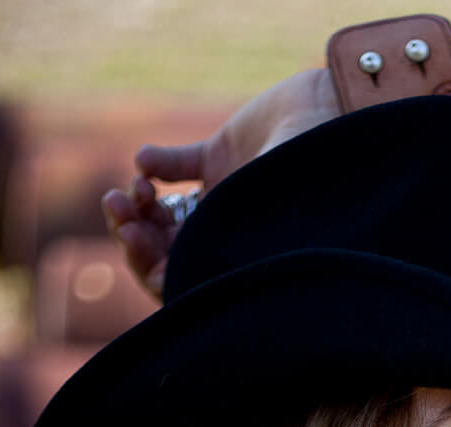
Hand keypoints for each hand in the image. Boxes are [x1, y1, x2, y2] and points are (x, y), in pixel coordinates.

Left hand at [101, 69, 337, 300]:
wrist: (335, 121)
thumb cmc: (311, 187)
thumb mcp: (266, 232)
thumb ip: (219, 257)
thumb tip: (163, 282)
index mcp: (238, 260)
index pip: (180, 281)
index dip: (148, 266)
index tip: (132, 238)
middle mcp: (227, 235)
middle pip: (165, 248)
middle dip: (133, 232)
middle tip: (115, 207)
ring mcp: (222, 197)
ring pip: (164, 210)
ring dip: (139, 202)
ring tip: (135, 185)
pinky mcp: (224, 156)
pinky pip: (178, 165)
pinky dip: (156, 163)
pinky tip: (150, 161)